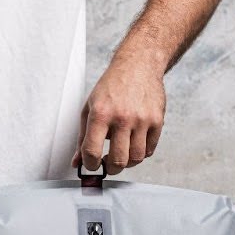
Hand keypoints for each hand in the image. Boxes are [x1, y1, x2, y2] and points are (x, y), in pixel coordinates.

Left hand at [72, 59, 165, 173]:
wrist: (138, 65)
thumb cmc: (112, 86)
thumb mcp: (89, 107)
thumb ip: (82, 137)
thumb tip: (77, 162)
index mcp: (101, 113)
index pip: (92, 151)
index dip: (90, 164)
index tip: (92, 164)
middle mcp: (123, 117)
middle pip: (118, 160)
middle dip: (110, 169)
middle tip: (107, 164)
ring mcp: (142, 120)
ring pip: (136, 158)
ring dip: (127, 163)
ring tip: (121, 155)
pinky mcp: (157, 120)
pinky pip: (149, 150)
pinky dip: (141, 153)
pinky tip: (133, 144)